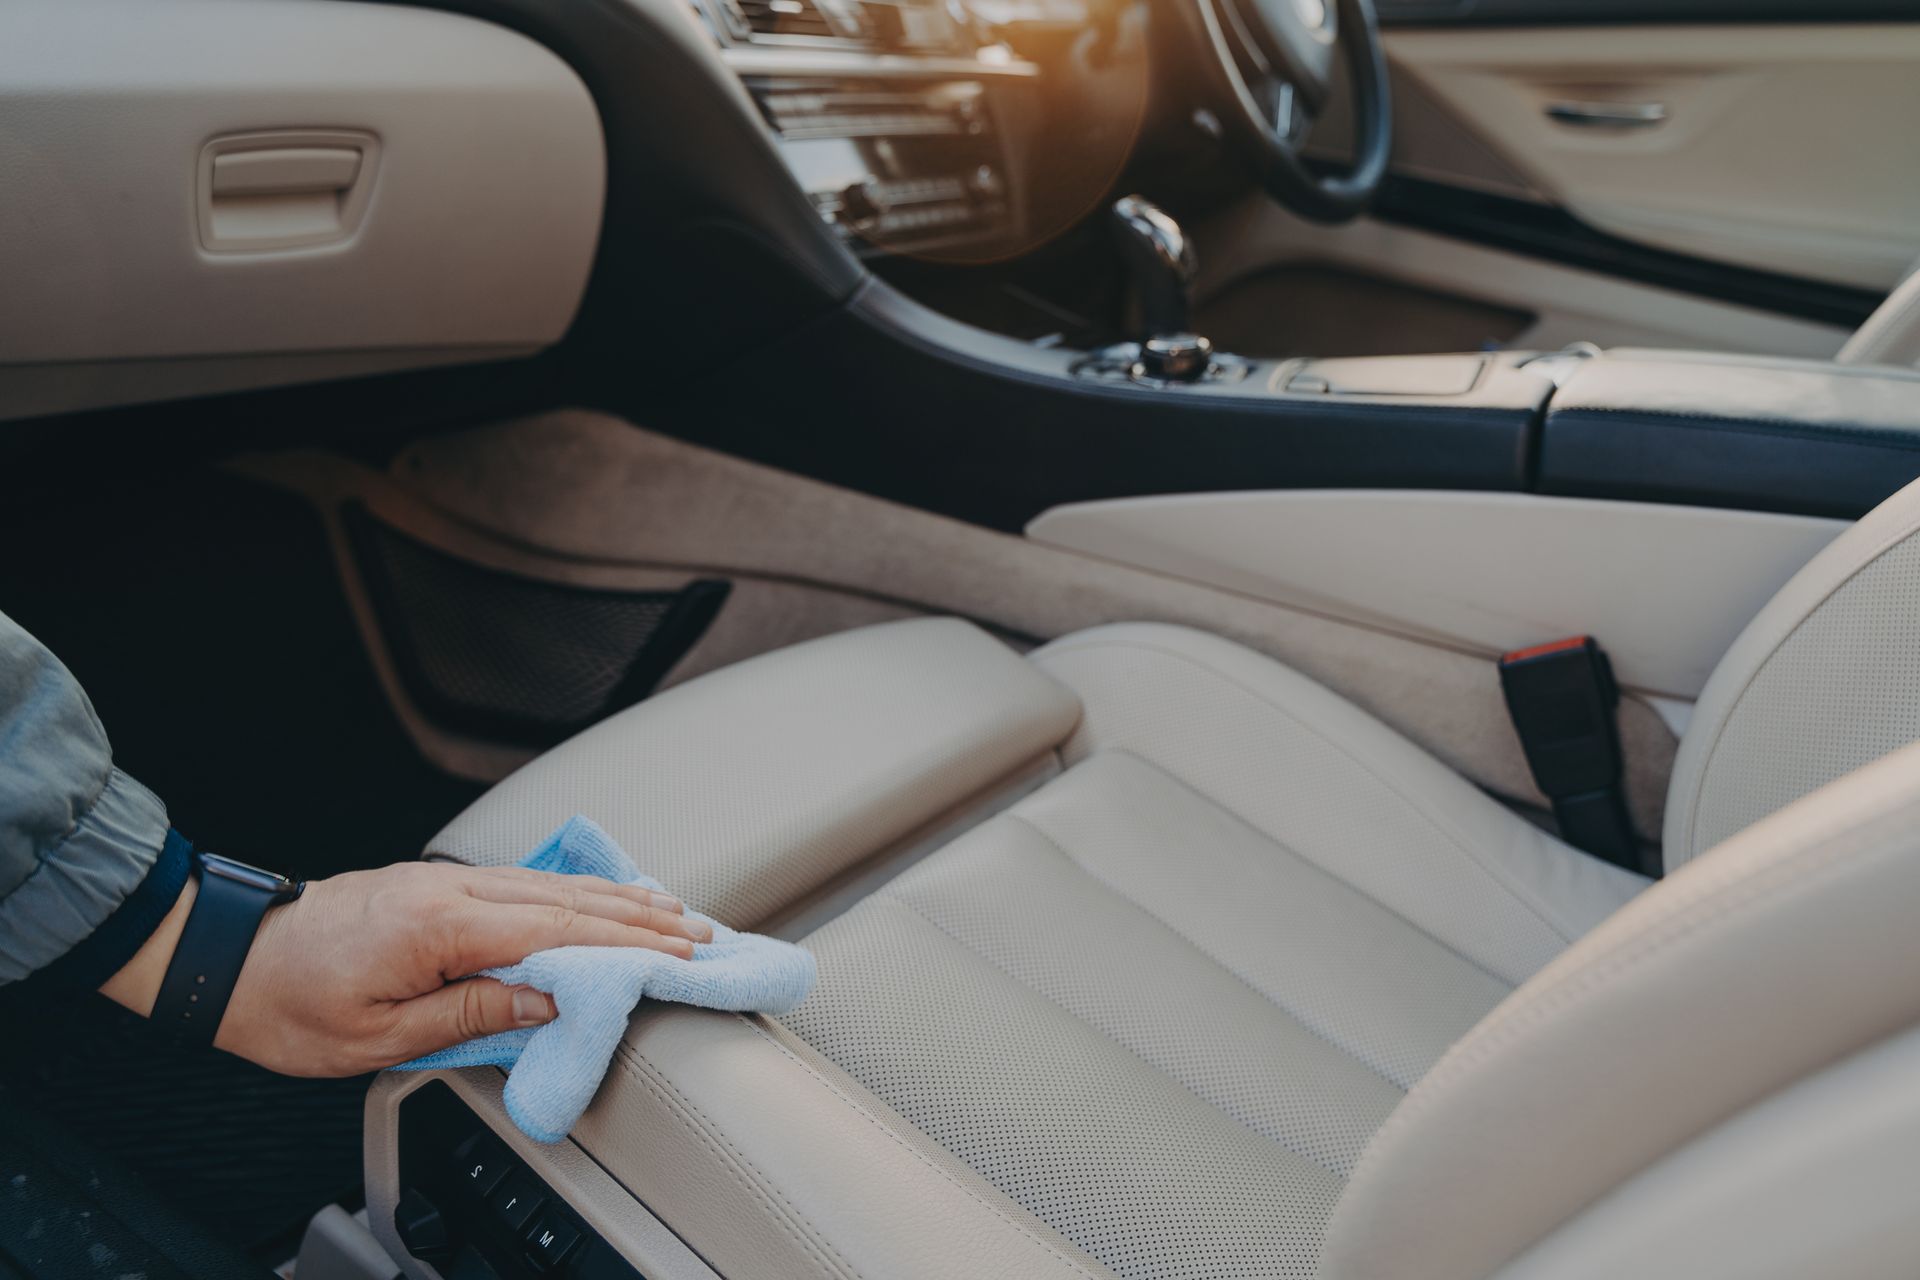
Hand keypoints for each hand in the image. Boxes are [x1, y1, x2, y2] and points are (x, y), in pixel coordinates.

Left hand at [103, 861, 710, 1075]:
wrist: (227, 957)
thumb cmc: (291, 1007)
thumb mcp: (378, 1036)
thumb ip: (470, 1012)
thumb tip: (548, 1002)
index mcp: (441, 926)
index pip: (557, 932)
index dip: (627, 944)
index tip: (680, 953)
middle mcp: (451, 888)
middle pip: (567, 900)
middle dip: (641, 917)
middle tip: (701, 932)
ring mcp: (445, 878)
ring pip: (550, 884)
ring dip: (616, 898)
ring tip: (672, 910)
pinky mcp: (436, 883)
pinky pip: (524, 882)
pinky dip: (573, 889)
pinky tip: (600, 894)